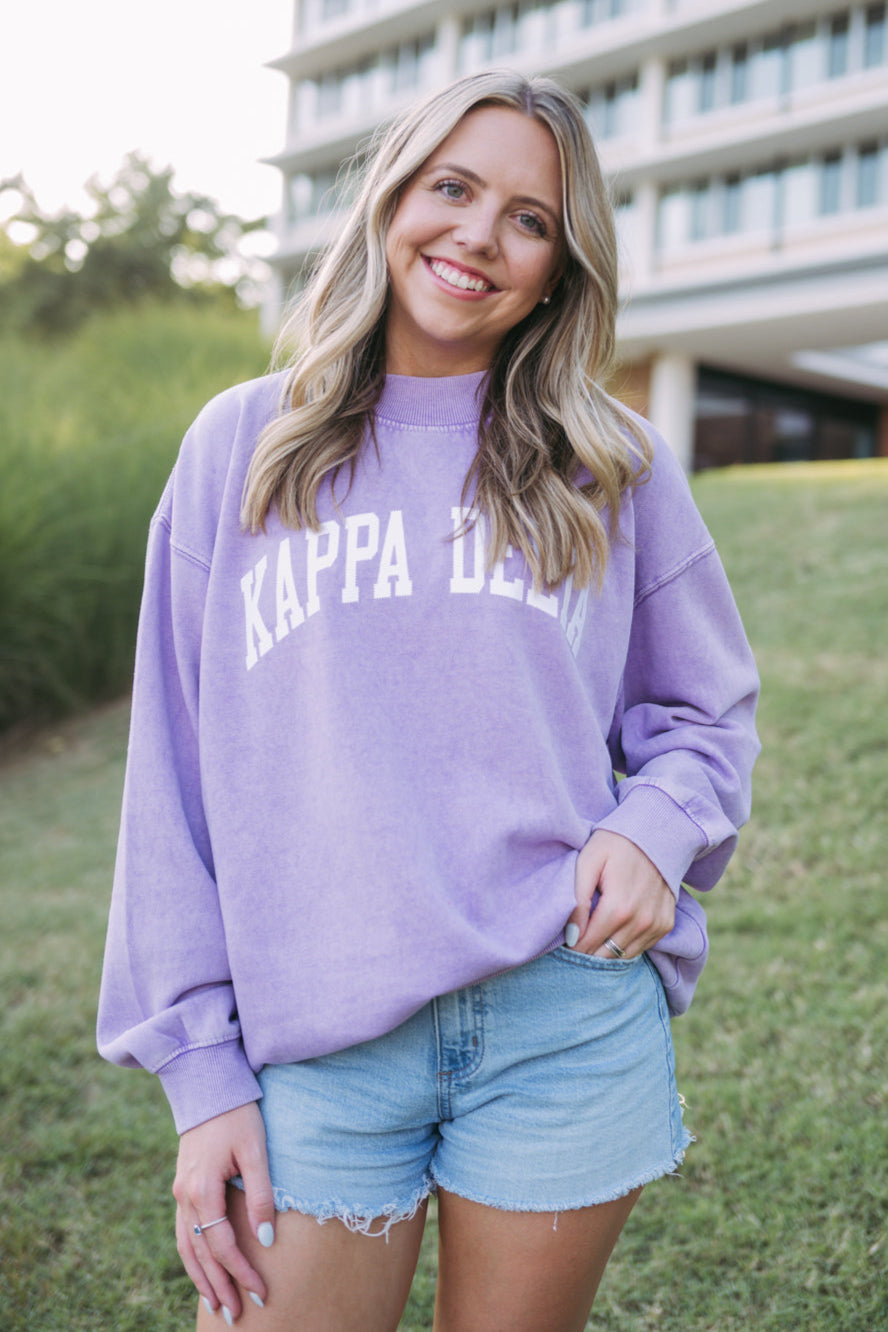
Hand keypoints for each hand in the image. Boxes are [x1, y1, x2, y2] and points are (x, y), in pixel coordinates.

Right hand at [173, 1101, 274, 1321]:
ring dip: (201, 1278)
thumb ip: (260, 1194)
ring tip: (217, 1304)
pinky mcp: (182, 1186)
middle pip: (200, 1254)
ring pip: (186, 1246)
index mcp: (203, 1189)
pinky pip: (183, 1231)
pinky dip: (191, 1256)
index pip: (222, 1245)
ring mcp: (179, 1192)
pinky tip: (202, 1270)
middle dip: (219, 1286)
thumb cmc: (238, 1115)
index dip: (241, 1272)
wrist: (208, 1085)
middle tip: (237, 1315)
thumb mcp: (256, 1150)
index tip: (260, 1292)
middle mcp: (185, 1196)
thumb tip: (266, 1238)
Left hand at [566, 829, 674, 957]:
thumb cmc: (615, 844)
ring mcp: (656, 925)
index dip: (571, 945)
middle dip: (586, 952)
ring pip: (622, 957)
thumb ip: (577, 899)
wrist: (656, 832)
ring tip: (593, 935)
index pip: (587, 945)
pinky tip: (614, 930)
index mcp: (619, 908)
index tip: (564, 938)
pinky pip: (640, 948)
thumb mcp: (588, 862)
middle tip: (576, 937)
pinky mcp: (666, 925)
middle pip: (604, 956)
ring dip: (605, 952)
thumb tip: (571, 936)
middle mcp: (641, 922)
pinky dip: (624, 945)